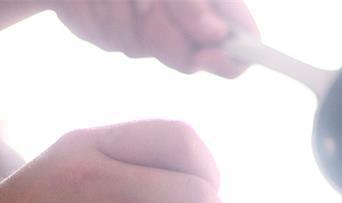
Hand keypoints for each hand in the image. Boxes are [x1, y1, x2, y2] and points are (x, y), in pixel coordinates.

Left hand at [54, 0, 257, 76]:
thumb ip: (192, 4)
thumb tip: (217, 35)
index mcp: (212, 0)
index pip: (245, 39)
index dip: (232, 57)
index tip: (206, 57)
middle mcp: (188, 16)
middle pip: (193, 57)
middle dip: (162, 33)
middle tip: (141, 4)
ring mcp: (153, 27)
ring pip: (150, 51)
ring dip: (126, 21)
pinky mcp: (121, 33)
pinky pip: (118, 44)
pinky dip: (104, 21)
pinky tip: (97, 1)